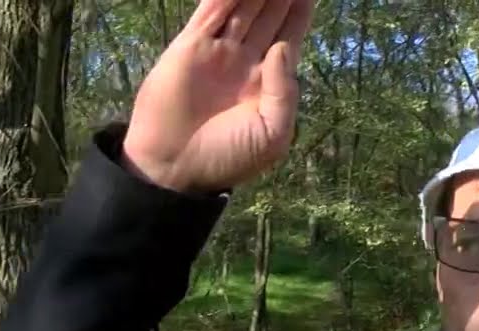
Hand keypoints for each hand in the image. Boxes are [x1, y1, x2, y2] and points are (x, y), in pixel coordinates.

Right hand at [122, 0, 313, 193]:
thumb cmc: (229, 157)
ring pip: (242, 6)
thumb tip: (282, 48)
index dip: (301, 9)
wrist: (176, 167)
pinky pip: (210, 12)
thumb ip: (284, 92)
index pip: (290, 34)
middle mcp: (246, 59)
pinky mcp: (190, 46)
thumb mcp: (273, 134)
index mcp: (270, 81)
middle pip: (269, 13)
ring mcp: (217, 50)